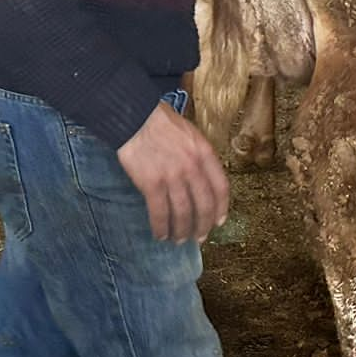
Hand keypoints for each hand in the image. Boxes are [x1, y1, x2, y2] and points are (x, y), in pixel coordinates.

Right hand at [117, 102, 230, 242]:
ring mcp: (172, 176)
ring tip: (179, 240)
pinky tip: (160, 234)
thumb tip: (203, 180)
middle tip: (199, 237)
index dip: (221, 208)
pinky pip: (160, 212)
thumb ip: (200, 156)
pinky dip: (161, 227)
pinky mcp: (151, 183)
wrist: (134, 117)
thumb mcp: (190, 133)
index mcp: (204, 153)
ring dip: (182, 231)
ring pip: (183, 213)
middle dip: (203, 226)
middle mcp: (192, 167)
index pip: (220, 188)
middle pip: (203, 205)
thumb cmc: (161, 122)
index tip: (218, 221)